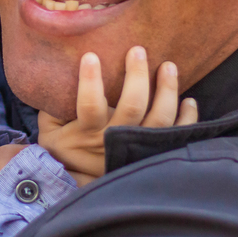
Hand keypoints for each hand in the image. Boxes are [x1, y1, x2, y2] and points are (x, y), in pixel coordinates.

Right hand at [38, 47, 197, 184]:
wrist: (78, 185)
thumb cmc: (61, 149)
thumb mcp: (49, 129)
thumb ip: (54, 104)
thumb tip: (60, 69)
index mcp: (85, 134)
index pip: (89, 106)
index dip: (90, 81)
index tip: (91, 56)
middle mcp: (113, 141)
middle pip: (132, 108)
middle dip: (137, 76)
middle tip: (138, 51)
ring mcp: (136, 149)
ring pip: (159, 120)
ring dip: (167, 91)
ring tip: (168, 67)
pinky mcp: (151, 153)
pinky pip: (176, 136)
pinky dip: (187, 119)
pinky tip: (188, 101)